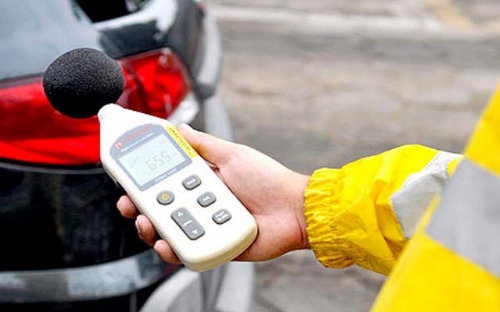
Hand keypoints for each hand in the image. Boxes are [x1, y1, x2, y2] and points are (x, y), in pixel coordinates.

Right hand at [117, 124, 310, 263]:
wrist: (295, 210)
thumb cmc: (268, 180)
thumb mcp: (233, 154)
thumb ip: (204, 144)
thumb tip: (180, 128)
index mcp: (201, 182)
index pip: (164, 182)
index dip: (142, 182)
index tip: (125, 179)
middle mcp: (199, 204)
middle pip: (159, 209)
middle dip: (138, 208)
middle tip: (129, 205)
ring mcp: (205, 226)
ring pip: (168, 232)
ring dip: (151, 230)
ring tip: (148, 224)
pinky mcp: (214, 246)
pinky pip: (187, 251)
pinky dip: (173, 250)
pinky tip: (167, 243)